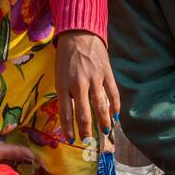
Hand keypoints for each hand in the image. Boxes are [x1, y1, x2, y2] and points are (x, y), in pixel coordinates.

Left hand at [54, 30, 120, 144]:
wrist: (79, 34)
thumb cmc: (66, 56)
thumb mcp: (59, 74)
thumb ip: (65, 93)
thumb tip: (72, 113)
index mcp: (63, 85)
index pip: (65, 112)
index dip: (69, 128)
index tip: (71, 139)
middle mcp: (79, 84)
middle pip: (84, 113)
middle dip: (86, 130)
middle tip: (89, 141)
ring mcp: (94, 79)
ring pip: (101, 106)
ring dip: (104, 121)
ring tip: (106, 132)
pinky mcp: (107, 73)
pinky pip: (113, 93)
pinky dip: (115, 106)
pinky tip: (116, 115)